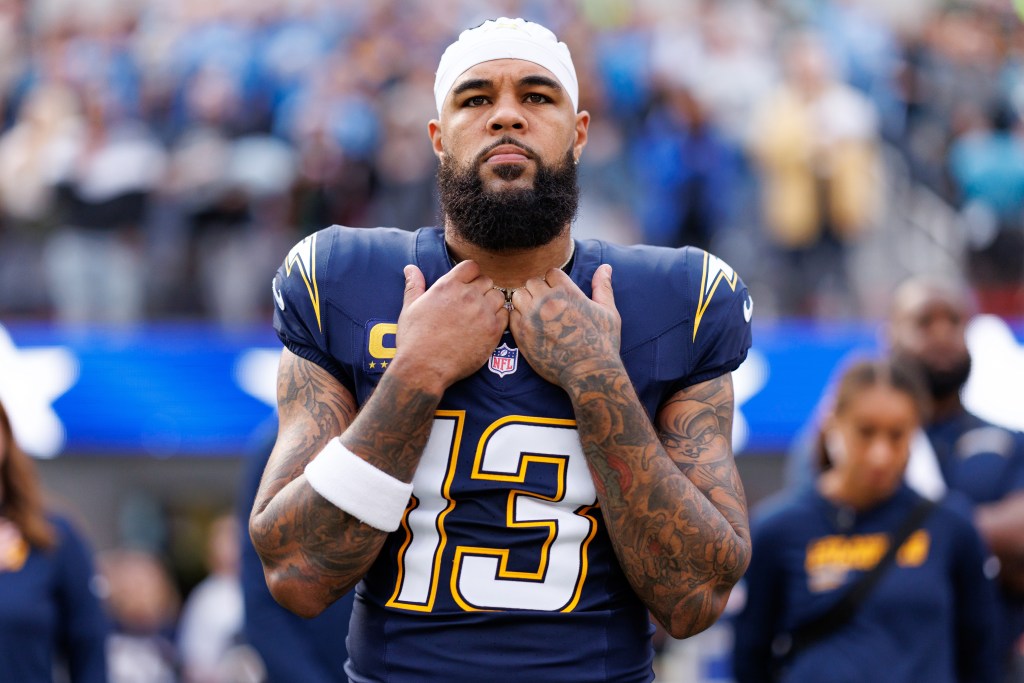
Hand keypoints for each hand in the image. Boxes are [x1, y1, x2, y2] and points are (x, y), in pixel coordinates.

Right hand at [392, 261, 507, 391]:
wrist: (424, 368)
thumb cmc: (414, 340)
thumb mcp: (410, 308)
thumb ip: (414, 285)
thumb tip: (410, 268)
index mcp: (448, 286)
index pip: (471, 266)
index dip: (470, 275)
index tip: (466, 286)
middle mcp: (468, 295)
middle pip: (487, 281)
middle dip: (481, 289)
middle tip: (471, 305)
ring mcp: (483, 312)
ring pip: (498, 296)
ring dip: (491, 303)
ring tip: (479, 316)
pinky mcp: (493, 331)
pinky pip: (505, 315)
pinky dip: (499, 318)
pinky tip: (486, 327)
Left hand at [509, 264, 620, 387]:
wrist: (589, 373)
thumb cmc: (602, 343)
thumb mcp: (608, 311)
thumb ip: (602, 286)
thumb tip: (606, 266)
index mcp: (566, 292)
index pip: (550, 272)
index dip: (555, 282)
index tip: (560, 294)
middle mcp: (546, 301)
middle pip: (532, 282)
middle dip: (539, 290)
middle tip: (548, 304)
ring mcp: (531, 317)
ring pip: (518, 296)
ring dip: (526, 301)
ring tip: (537, 313)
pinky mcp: (521, 334)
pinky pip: (511, 315)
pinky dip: (519, 317)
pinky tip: (531, 325)